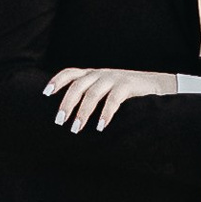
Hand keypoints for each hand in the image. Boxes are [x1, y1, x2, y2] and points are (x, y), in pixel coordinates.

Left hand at [46, 63, 177, 132]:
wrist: (155, 85)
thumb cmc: (125, 92)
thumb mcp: (104, 89)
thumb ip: (89, 95)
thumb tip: (69, 117)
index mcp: (92, 74)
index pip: (70, 73)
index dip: (57, 81)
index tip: (46, 94)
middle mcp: (100, 74)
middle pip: (78, 85)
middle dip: (67, 103)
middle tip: (60, 122)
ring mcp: (114, 78)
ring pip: (92, 93)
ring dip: (83, 112)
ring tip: (76, 128)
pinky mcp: (127, 85)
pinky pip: (113, 99)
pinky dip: (105, 113)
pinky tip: (101, 126)